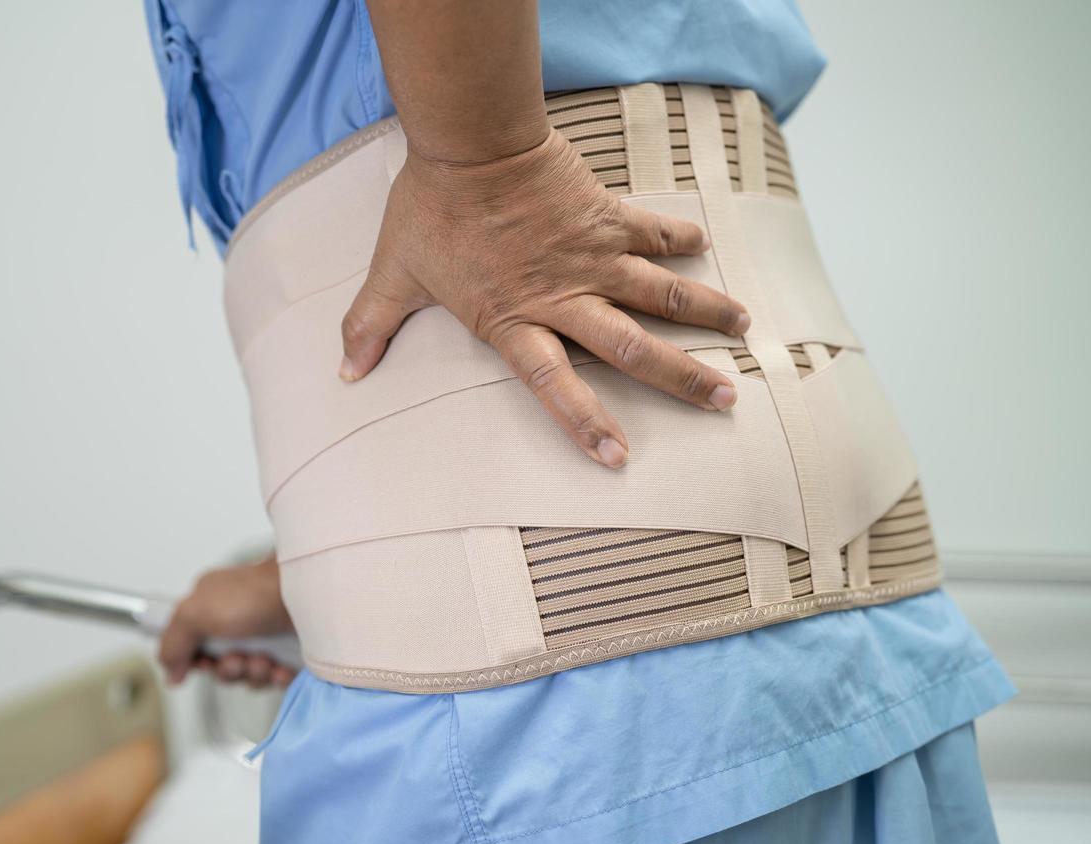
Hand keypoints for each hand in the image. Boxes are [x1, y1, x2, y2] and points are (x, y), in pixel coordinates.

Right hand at [157, 556, 296, 687]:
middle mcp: (237, 624)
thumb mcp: (196, 613)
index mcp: (212, 609)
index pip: (194, 647)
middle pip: (221, 667)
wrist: (309, 595)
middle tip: (238, 657)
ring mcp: (266, 638)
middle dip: (228, 670)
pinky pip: (276, 680)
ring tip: (264, 658)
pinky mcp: (291, 653)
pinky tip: (280, 666)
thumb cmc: (254, 595)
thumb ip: (172, 642)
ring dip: (253, 673)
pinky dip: (276, 677)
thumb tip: (170, 673)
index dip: (197, 662)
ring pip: (248, 677)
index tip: (203, 661)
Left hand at [338, 129, 748, 467]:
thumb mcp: (393, 273)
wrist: (469, 141)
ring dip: (705, 313)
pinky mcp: (605, 214)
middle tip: (725, 400)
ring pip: (661, 293)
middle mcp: (563, 296)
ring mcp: (591, 255)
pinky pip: (652, 231)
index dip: (584, 423)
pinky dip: (679, 239)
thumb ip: (369, 326)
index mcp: (513, 321)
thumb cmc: (430, 209)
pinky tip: (705, 247)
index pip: (552, 386)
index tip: (619, 457)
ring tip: (746, 333)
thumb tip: (343, 371)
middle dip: (682, 378)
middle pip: (631, 347)